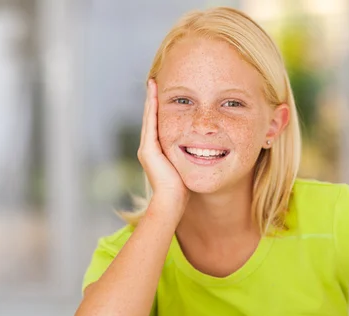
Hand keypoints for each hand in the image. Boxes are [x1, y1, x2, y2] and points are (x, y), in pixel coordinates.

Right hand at [137, 79, 188, 210]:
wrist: (172, 201)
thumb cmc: (183, 188)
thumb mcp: (186, 165)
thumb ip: (188, 155)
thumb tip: (202, 149)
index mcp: (157, 150)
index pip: (158, 124)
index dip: (160, 108)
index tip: (164, 93)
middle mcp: (149, 147)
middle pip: (151, 117)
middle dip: (153, 100)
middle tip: (154, 82)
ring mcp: (146, 148)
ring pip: (149, 118)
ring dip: (151, 100)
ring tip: (153, 83)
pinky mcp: (147, 150)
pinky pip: (150, 123)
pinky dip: (152, 109)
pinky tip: (155, 96)